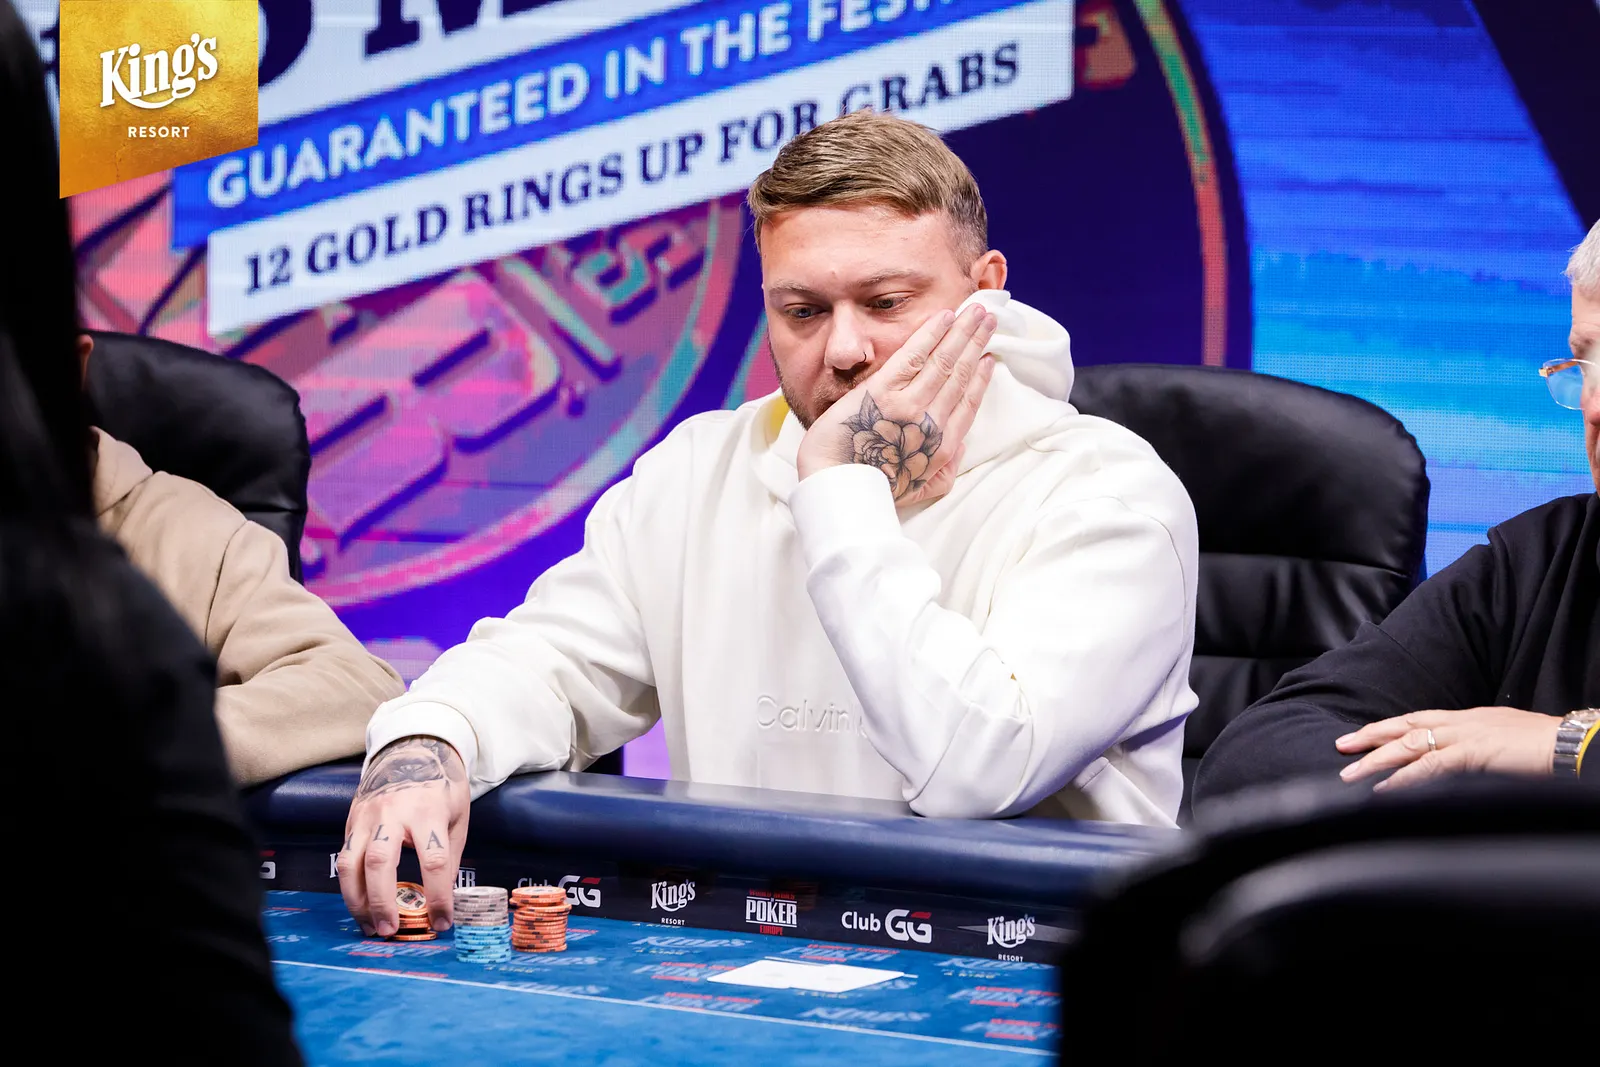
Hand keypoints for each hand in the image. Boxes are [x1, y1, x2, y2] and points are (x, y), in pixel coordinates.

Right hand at [336, 736, 469, 935]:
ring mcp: (367, 817)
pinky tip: (361, 905)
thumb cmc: (440, 787)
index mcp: (428, 811)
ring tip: (370, 925)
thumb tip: (442, 897)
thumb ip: (448, 856)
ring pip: (350, 863)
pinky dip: (349, 886)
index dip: (439, 895)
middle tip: (390, 930)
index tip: (442, 922)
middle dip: (382, 902)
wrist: (412, 749)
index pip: (434, 860)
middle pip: (380, 863)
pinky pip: (344, 858)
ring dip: (357, 901)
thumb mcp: (457, 817)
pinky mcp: (351, 821)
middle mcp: (392, 813)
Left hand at [796, 303, 996, 507]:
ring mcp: (908, 405)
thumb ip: (946, 470)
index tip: (988, 358)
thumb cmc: (874, 489)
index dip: (981, 377)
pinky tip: (945, 317)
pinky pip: (914, 356)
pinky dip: (932, 333)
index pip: (968, 403)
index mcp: (942, 447)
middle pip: (960, 375)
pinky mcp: (882, 391)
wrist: (836, 485)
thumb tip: (960, 445)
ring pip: (944, 361)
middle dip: (977, 344)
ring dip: (963, 331)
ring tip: (976, 311)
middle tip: (989, 320)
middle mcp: (931, 423)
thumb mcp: (920, 490)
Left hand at [1335, 707, 1559, 790]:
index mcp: (1471, 719)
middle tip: (1341, 748)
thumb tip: (1456, 766)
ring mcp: (1468, 736)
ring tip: (1351, 775)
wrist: (1575, 747)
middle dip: (1371, 737)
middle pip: (1407, 727)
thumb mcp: (1504, 745)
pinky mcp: (1474, 754)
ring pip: (1410, 745)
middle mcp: (1464, 723)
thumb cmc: (1547, 749)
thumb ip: (1477, 752)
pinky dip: (1403, 778)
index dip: (1389, 729)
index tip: (1363, 737)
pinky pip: (1430, 766)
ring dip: (1377, 761)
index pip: (1420, 720)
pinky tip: (1384, 789)